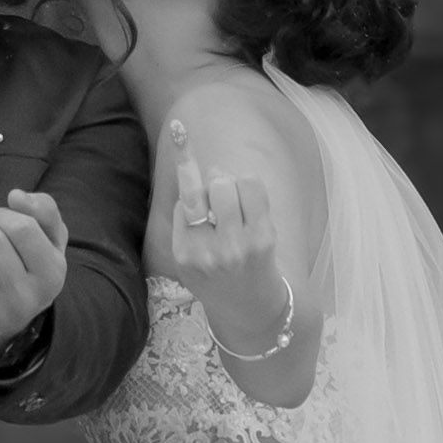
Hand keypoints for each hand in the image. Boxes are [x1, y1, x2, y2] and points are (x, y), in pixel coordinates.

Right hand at [169, 119, 287, 342]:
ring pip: (230, 183)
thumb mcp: (189, 257)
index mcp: (184, 253)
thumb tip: (200, 168)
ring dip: (232, 185)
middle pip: (210, 186)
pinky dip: (251, 188)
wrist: (252, 314)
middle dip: (216, 183)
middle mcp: (207, 251)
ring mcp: (236, 246)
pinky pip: (254, 190)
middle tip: (222, 201)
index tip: (181, 128)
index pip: (184, 197)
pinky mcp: (262, 241)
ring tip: (235, 207)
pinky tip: (251, 208)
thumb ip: (186, 218)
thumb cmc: (218, 278)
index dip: (185, 161)